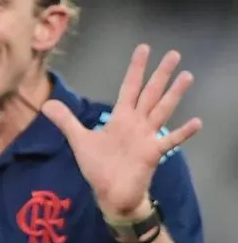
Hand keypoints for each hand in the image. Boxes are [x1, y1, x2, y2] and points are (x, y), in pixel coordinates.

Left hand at [42, 44, 201, 219]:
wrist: (110, 194)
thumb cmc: (99, 166)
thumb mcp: (80, 140)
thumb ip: (66, 121)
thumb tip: (46, 104)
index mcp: (121, 118)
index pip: (130, 87)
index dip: (136, 68)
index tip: (143, 48)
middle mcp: (137, 123)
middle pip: (151, 93)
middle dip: (161, 74)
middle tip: (174, 53)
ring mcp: (147, 137)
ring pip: (162, 110)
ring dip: (174, 94)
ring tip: (187, 75)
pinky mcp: (152, 153)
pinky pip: (170, 141)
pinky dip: (183, 133)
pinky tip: (197, 122)